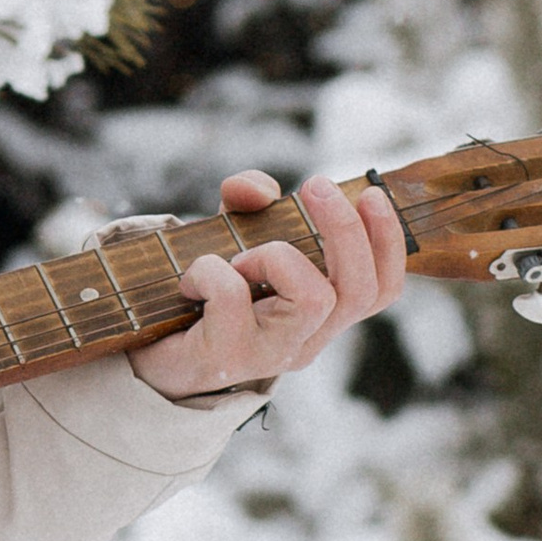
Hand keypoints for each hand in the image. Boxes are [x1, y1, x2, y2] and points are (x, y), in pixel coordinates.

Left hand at [126, 170, 405, 400]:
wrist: (154, 354)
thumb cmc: (205, 295)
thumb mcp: (234, 238)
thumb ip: (250, 205)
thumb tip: (258, 190)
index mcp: (321, 317)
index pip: (380, 290)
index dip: (387, 243)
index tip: (371, 194)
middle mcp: (306, 340)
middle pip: (357, 290)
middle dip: (344, 229)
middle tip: (315, 184)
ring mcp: (271, 354)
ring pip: (313, 299)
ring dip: (277, 256)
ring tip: (241, 256)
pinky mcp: (228, 356)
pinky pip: (233, 296)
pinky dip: (210, 270)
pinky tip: (191, 280)